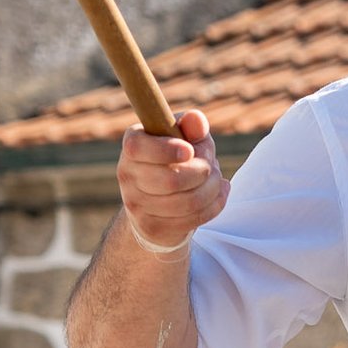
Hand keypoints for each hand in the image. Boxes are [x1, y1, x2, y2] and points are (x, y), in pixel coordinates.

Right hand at [115, 108, 227, 252]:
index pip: (139, 148)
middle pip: (171, 180)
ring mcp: (136, 204)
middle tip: (212, 165)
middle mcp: (127, 174)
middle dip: (203, 171)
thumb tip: (197, 120)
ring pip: (187, 202)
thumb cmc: (175, 159)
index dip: (166, 150)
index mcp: (133, 145)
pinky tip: (219, 193)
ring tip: (217, 179)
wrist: (158, 201)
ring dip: (212, 189)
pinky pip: (193, 219)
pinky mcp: (152, 227)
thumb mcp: (185, 137)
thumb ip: (191, 127)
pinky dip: (214, 205)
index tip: (189, 150)